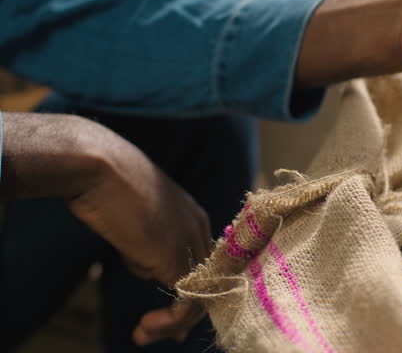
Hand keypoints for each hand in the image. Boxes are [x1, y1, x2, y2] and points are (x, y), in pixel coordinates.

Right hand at [0, 112, 210, 345]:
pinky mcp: (174, 255)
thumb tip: (146, 266)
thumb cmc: (106, 184)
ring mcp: (189, 240)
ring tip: (144, 333)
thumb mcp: (134, 215)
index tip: (171, 317)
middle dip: (184, 312)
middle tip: (154, 331)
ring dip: (173, 322)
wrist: (97, 165)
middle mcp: (198, 226)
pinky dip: (170, 321)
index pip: (203, 260)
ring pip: (199, 293)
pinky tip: (145, 327)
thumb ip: (146, 241)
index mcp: (191, 213)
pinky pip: (186, 299)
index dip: (192, 291)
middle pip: (207, 279)